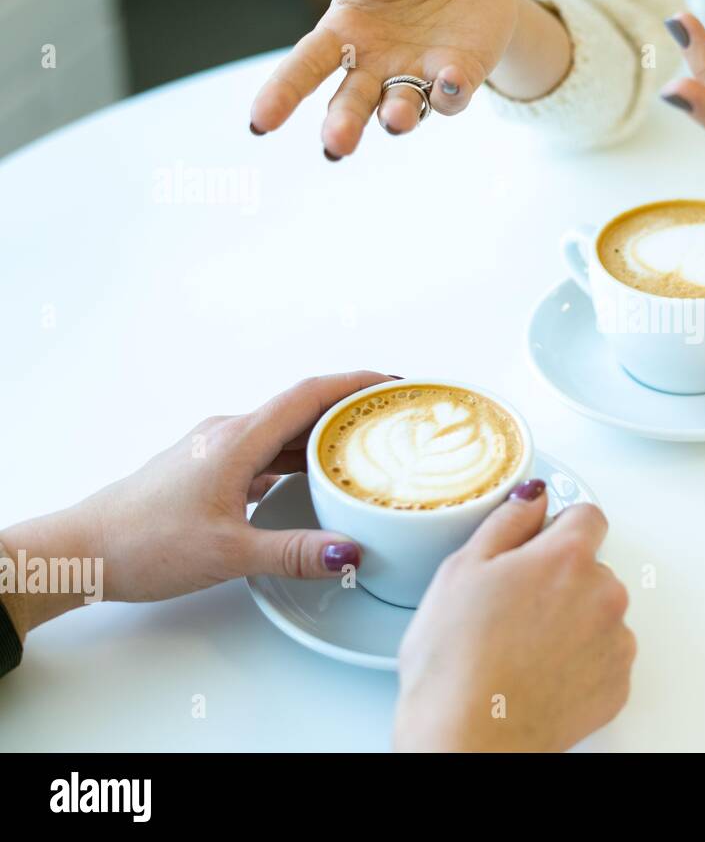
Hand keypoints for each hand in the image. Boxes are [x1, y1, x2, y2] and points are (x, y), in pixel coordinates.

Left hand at [1, 372, 392, 633]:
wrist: (79, 552)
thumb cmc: (143, 544)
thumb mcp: (228, 553)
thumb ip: (294, 552)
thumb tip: (351, 552)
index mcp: (236, 441)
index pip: (308, 395)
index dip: (356, 383)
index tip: (395, 382)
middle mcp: (227, 435)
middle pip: (301, 409)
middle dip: (349, 410)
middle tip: (393, 418)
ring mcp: (215, 451)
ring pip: (281, 433)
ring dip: (323, 436)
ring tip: (365, 448)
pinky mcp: (206, 470)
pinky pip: (264, 452)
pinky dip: (296, 458)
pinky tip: (312, 480)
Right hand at [249, 0, 517, 157]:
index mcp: (342, 34)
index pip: (305, 66)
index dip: (282, 93)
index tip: (260, 122)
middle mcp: (374, 66)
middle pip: (351, 102)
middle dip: (342, 124)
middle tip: (336, 145)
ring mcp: (414, 77)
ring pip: (399, 109)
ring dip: (396, 117)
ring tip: (393, 120)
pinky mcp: (455, 80)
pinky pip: (449, 95)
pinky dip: (448, 93)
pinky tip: (447, 80)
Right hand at [394, 485, 634, 751]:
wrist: (468, 739)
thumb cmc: (457, 661)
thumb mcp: (462, 569)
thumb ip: (507, 520)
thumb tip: (533, 496)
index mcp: (568, 557)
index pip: (588, 515)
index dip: (558, 528)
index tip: (537, 546)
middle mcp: (605, 594)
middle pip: (592, 567)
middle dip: (560, 579)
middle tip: (512, 607)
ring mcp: (616, 643)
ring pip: (599, 614)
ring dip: (573, 621)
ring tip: (522, 648)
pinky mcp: (617, 686)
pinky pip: (604, 658)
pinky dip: (579, 662)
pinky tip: (539, 673)